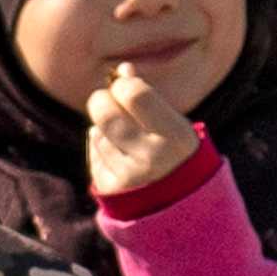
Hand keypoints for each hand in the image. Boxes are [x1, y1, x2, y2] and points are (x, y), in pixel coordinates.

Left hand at [83, 57, 214, 199]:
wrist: (182, 206)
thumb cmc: (177, 154)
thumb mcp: (175, 124)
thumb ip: (148, 97)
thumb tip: (122, 69)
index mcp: (175, 137)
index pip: (133, 94)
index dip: (123, 85)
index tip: (126, 87)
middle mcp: (151, 158)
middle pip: (104, 112)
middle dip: (101, 100)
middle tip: (109, 101)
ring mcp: (128, 177)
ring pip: (96, 132)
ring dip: (105, 129)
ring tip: (127, 139)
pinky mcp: (110, 190)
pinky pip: (93, 153)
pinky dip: (102, 149)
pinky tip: (121, 157)